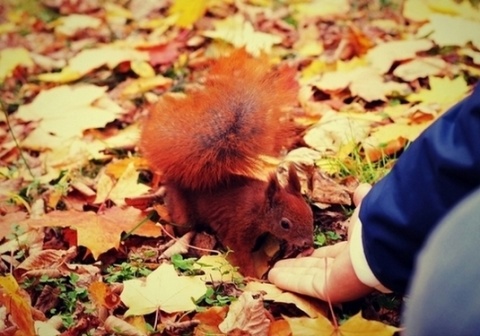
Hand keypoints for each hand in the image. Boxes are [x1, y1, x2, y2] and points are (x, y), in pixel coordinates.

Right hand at [268, 183, 372, 302]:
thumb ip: (360, 201)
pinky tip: (272, 276)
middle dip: (296, 267)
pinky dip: (287, 280)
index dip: (314, 255)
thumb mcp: (363, 208)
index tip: (303, 251)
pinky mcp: (329, 289)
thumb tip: (361, 189)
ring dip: (288, 274)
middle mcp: (344, 270)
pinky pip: (303, 284)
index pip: (329, 257)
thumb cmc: (372, 226)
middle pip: (313, 269)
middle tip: (279, 265)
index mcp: (352, 254)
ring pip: (305, 278)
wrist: (382, 242)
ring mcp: (336, 282)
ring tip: (271, 272)